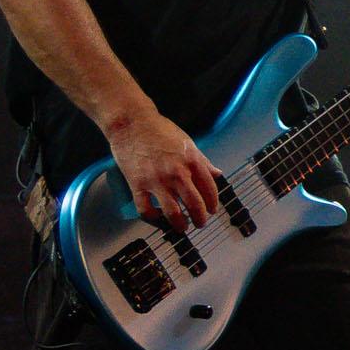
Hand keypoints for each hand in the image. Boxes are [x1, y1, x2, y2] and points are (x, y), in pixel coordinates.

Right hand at [109, 110, 221, 232]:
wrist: (131, 122)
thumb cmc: (159, 130)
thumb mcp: (188, 142)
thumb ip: (203, 161)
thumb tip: (218, 174)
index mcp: (192, 161)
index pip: (210, 189)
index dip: (212, 203)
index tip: (212, 210)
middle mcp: (177, 172)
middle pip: (194, 205)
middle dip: (200, 219)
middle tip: (200, 224)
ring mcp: (156, 180)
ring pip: (173, 213)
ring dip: (180, 224)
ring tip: (182, 227)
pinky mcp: (137, 184)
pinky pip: (146, 210)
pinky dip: (153, 219)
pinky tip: (157, 219)